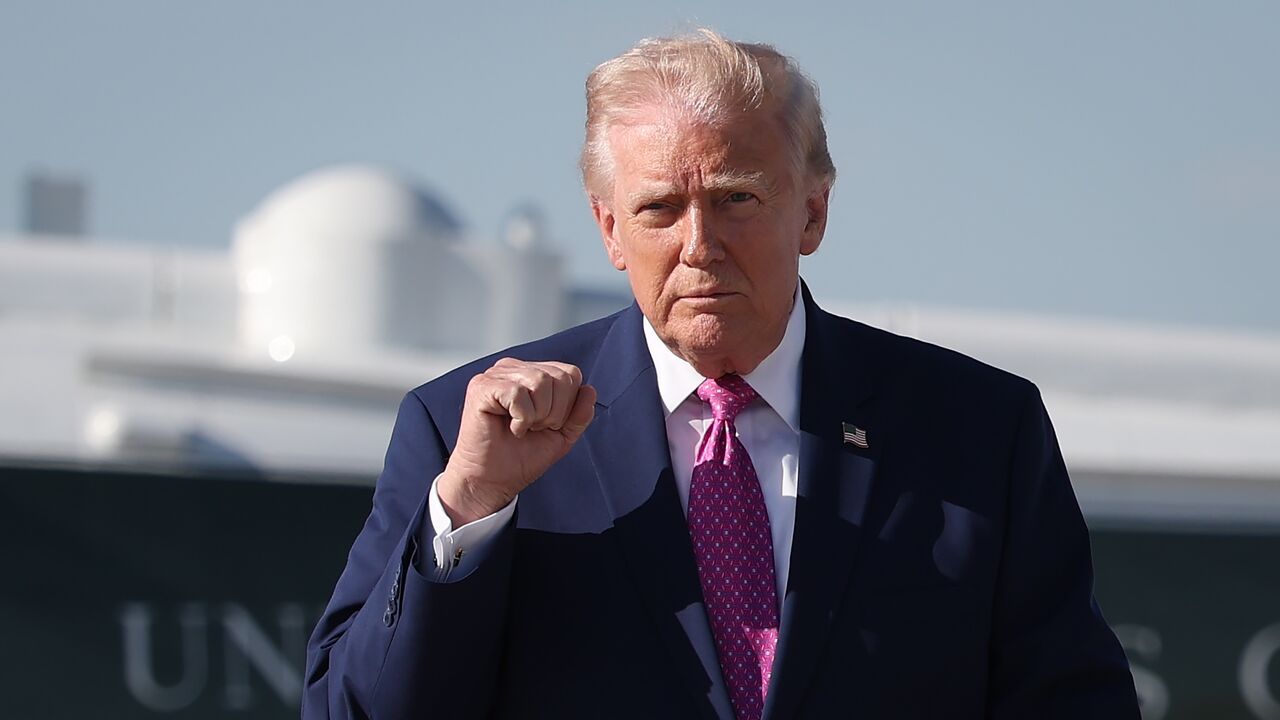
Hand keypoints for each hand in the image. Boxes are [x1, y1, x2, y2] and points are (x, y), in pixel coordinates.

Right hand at [438, 358, 596, 525]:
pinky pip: (518, 394)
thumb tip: (589, 390)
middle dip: (554, 413)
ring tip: (521, 427)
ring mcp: (496, 375)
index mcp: (533, 373)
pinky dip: (521, 418)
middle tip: (532, 428)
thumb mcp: (562, 436)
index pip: (571, 373)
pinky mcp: (482, 387)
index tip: (546, 424)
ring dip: (537, 416)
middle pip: (559, 377)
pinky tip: (510, 427)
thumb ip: (579, 414)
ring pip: (540, 382)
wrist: (492, 481)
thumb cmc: (520, 457)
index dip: (567, 406)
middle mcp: (514, 368)